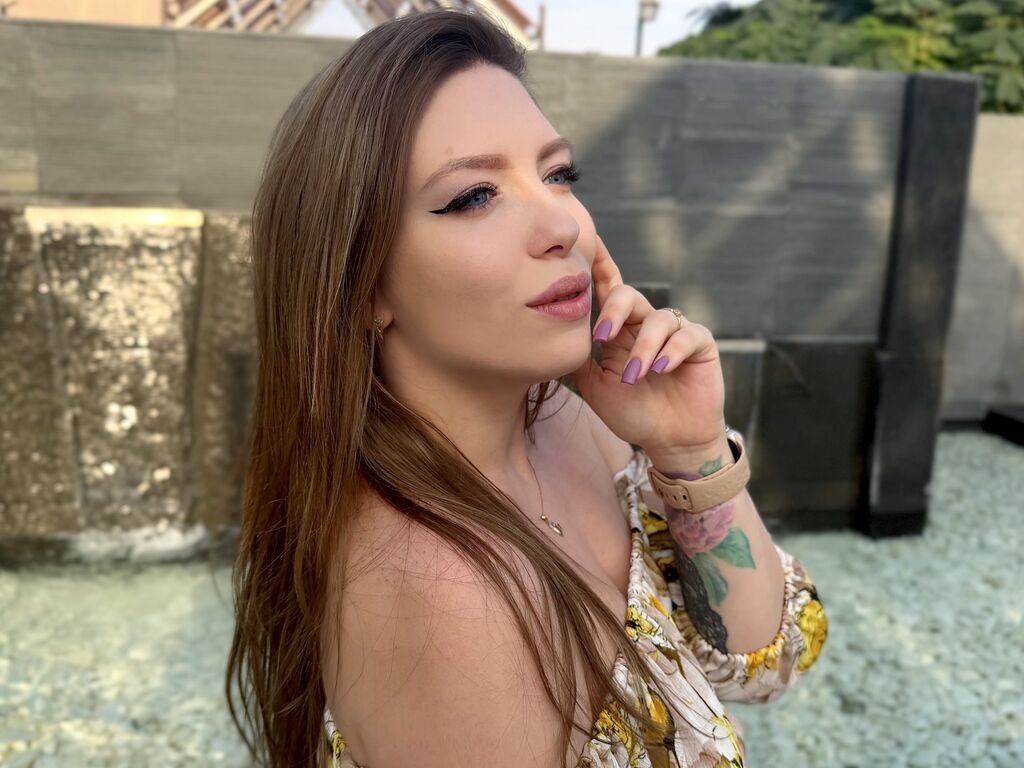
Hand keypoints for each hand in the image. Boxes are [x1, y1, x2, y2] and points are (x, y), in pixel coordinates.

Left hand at [568, 234, 726, 452]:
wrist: (669, 441)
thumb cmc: (633, 413)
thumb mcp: (596, 387)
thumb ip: (579, 360)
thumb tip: (550, 337)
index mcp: (622, 330)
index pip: (610, 290)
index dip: (601, 265)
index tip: (589, 243)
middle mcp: (647, 325)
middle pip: (630, 296)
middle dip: (615, 311)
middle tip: (603, 337)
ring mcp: (676, 333)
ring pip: (658, 320)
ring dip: (644, 348)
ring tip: (634, 376)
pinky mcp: (701, 345)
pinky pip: (688, 335)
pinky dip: (672, 351)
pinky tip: (661, 369)